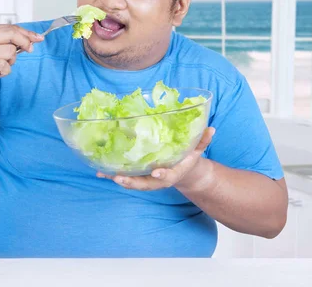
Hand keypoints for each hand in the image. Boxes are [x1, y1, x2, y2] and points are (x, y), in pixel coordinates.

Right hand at [0, 24, 43, 95]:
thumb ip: (8, 40)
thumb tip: (31, 38)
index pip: (10, 27)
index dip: (27, 33)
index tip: (37, 38)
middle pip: (11, 34)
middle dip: (24, 42)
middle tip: (29, 50)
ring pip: (10, 51)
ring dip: (11, 61)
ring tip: (2, 64)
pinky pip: (4, 66)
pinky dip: (5, 71)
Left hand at [97, 127, 214, 190]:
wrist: (183, 173)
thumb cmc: (188, 158)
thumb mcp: (197, 149)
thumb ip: (203, 140)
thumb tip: (211, 128)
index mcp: (173, 173)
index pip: (168, 175)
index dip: (162, 174)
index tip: (157, 172)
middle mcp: (158, 179)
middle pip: (144, 184)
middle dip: (132, 182)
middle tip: (119, 178)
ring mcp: (147, 179)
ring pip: (132, 182)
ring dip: (117, 179)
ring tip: (104, 174)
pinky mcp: (139, 177)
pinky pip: (125, 177)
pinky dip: (112, 175)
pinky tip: (99, 171)